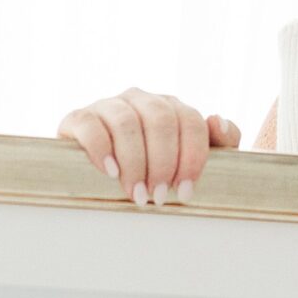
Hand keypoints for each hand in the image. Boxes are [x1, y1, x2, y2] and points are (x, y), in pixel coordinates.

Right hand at [57, 90, 240, 202]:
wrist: (92, 175)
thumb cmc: (148, 173)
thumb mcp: (186, 162)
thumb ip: (218, 143)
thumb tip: (217, 120)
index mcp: (169, 108)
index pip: (190, 121)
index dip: (191, 157)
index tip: (185, 192)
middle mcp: (141, 100)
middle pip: (160, 120)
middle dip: (163, 163)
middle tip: (159, 197)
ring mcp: (109, 106)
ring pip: (127, 123)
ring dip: (134, 162)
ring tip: (135, 194)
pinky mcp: (79, 118)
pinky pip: (91, 125)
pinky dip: (101, 149)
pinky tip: (110, 172)